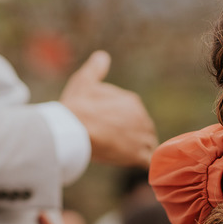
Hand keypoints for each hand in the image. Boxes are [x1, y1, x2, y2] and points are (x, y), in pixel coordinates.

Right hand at [60, 51, 156, 168]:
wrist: (74, 128)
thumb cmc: (77, 105)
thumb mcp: (85, 80)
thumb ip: (96, 69)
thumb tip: (102, 56)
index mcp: (132, 101)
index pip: (134, 115)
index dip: (123, 124)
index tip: (109, 129)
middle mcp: (142, 118)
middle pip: (143, 131)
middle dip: (133, 138)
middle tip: (115, 145)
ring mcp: (142, 137)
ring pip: (148, 146)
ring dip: (139, 151)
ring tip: (124, 157)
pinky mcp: (138, 156)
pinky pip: (148, 163)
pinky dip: (145, 165)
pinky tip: (137, 167)